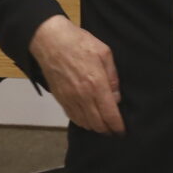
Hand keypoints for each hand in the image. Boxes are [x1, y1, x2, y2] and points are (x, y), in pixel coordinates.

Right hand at [31, 14, 123, 134]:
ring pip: (85, 123)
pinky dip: (82, 122)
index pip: (109, 114)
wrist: (50, 41)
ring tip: (103, 125)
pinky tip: (88, 119)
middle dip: (107, 130)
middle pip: (97, 124)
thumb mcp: (104, 52)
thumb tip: (116, 96)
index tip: (122, 131)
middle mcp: (83, 96)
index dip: (117, 126)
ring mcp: (70, 99)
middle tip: (114, 130)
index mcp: (96, 84)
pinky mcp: (60, 98)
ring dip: (95, 127)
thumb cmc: (78, 42)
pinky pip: (73, 117)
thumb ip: (112, 76)